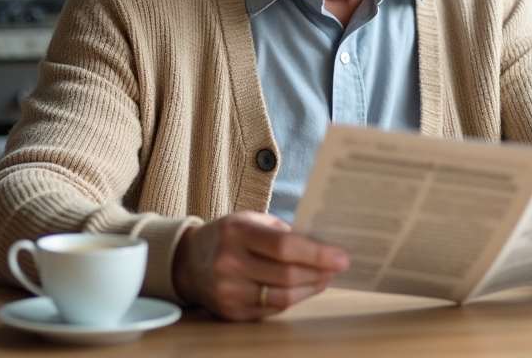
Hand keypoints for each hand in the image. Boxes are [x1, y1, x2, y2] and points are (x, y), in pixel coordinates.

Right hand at [171, 211, 349, 319]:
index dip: (317, 254)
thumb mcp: (251, 220)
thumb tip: (325, 246)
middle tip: (338, 266)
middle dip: (319, 272)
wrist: (189, 261)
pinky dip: (294, 299)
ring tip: (324, 277)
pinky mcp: (230, 312)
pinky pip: (272, 309)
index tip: (342, 257)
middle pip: (287, 274)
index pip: (284, 246)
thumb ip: (284, 232)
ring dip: (311, 288)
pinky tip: (304, 288)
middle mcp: (229, 262)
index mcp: (236, 232)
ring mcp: (228, 291)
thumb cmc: (229, 235)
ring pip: (283, 296)